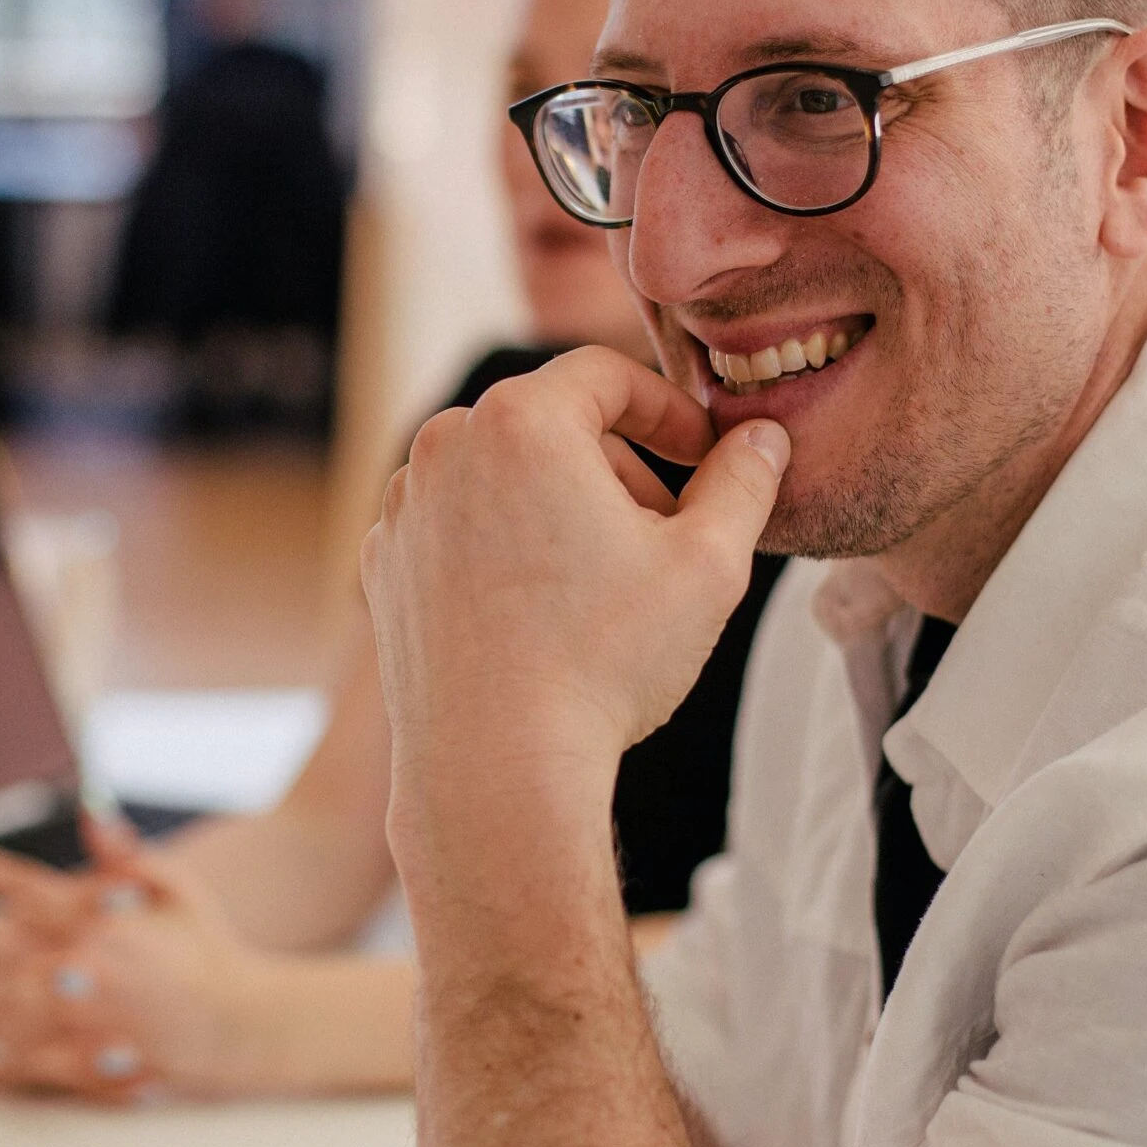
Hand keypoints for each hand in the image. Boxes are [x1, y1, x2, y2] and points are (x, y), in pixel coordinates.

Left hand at [0, 817, 298, 1100]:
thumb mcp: (172, 885)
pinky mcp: (71, 1061)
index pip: (20, 885)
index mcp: (86, 917)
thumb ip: (122, 850)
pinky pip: (14, 1068)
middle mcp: (62, 965)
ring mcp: (60, 1020)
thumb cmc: (204, 947)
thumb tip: (89, 805)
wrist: (236, 1023)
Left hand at [360, 346, 788, 790]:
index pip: (606, 376)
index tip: (704, 457)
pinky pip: (458, 526)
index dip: (669, 411)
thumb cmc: (603, 663)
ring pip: (501, 475)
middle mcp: (444, 446)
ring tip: (606, 579)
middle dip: (617, 465)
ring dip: (558, 505)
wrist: (495, 770)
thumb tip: (762, 437)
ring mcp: (403, 507)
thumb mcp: (708, 566)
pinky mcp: (384, 564)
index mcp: (520, 422)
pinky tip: (543, 612)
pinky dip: (503, 546)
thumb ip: (743, 483)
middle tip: (666, 531)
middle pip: (551, 424)